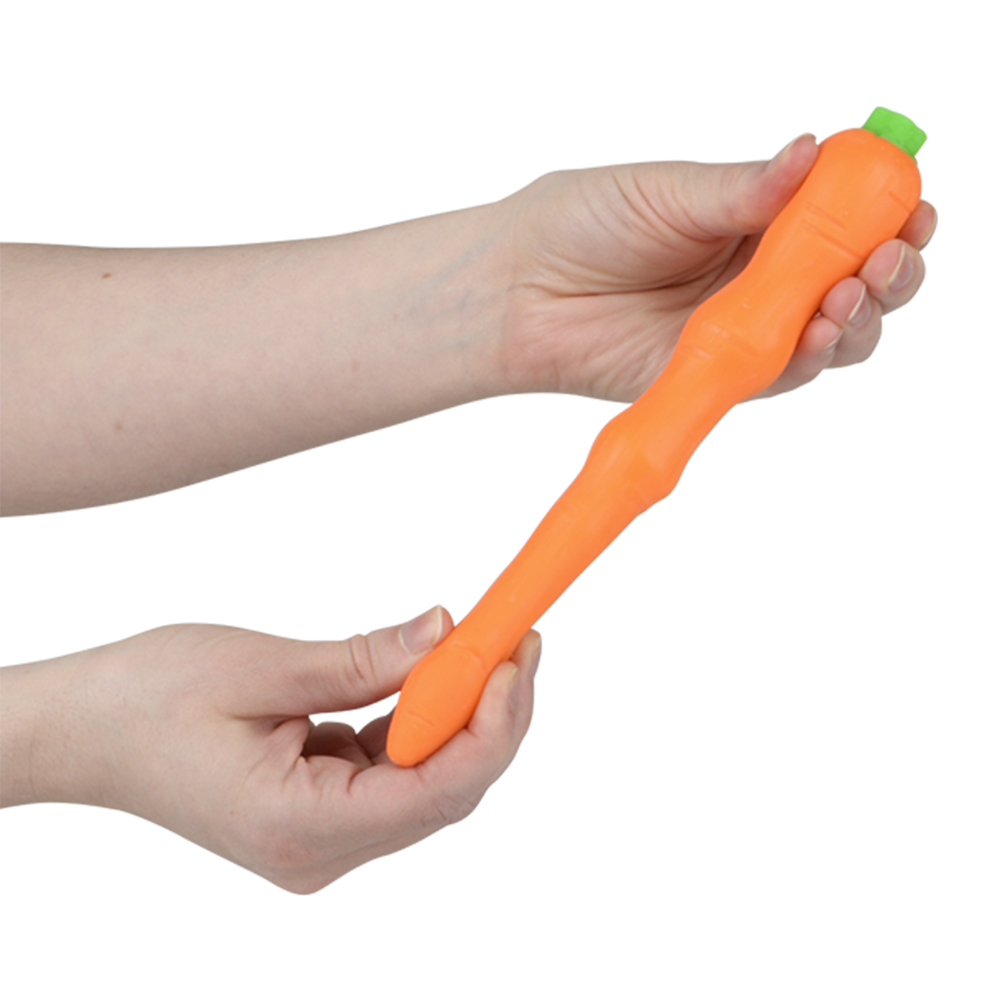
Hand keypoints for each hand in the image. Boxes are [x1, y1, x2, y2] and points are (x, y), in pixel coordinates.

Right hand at [63, 609, 538, 892]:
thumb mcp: (259, 671)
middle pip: (441, 788)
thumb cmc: (148, 702)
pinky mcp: (321, 804)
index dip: (487, 728)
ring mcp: (322, 831)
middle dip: (487, 713)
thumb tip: (443, 635)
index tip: (512, 660)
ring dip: (459, 710)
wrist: (86, 730)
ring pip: (425, 776)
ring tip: (485, 644)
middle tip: (514, 639)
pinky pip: (392, 763)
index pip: (431, 792)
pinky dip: (420, 714)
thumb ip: (360, 661)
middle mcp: (320, 847)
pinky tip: (436, 668)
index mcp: (299, 827)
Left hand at [497, 136, 935, 400]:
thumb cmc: (583, 226)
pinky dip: (815, 356)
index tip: (914, 206)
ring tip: (854, 291)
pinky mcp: (718, 374)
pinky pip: (782, 373)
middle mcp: (759, 278)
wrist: (522, 290)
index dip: (886, 216)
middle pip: (851, 281)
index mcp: (754, 221)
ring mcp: (743, 329)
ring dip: (860, 316)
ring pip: (830, 334)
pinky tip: (824, 331)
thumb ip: (743, 192)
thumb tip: (814, 155)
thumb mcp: (668, 195)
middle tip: (890, 256)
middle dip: (888, 271)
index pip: (841, 220)